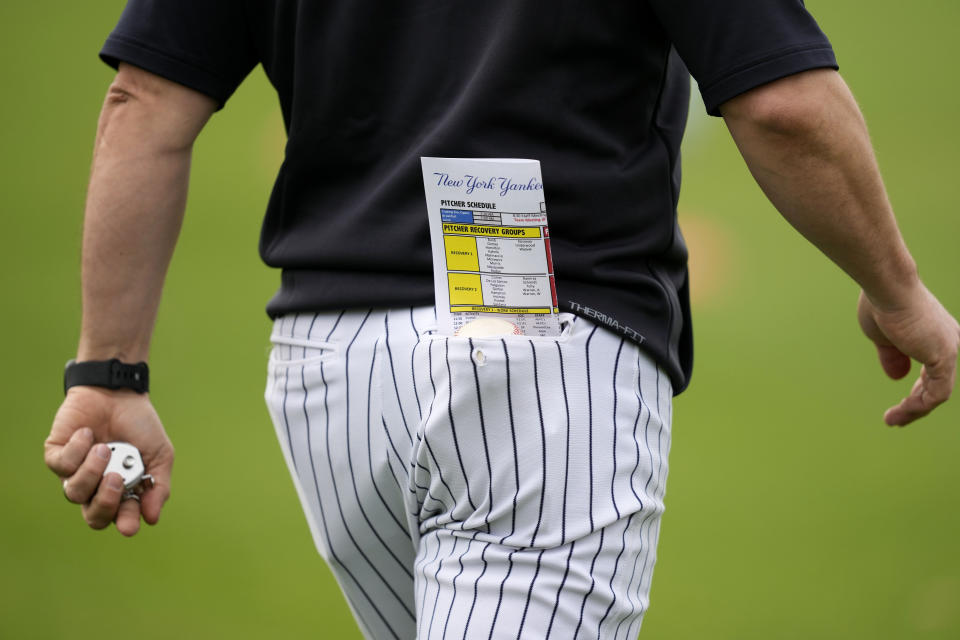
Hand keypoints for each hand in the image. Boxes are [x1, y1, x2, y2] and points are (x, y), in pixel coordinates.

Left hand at [45, 387, 173, 535]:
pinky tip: (89, 433)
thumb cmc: (141, 425)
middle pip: (94, 516)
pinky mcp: (57, 455)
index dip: (125, 522)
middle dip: (105, 503)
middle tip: (116, 480)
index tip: (130, 525)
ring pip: (74, 492)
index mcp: (124, 490)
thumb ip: (159, 486)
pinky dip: (77, 449)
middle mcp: (98, 487)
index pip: (120, 517)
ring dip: (91, 472)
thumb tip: (152, 518)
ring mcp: (76, 473)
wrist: (119, 392)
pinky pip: (60, 466)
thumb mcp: (160, 454)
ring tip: (104, 448)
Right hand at [858, 285, 959, 425]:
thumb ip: (892, 357)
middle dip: (915, 404)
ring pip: (937, 393)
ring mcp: (950, 350)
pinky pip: (936, 394)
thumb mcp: (883, 337)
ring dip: (913, 411)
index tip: (899, 404)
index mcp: (937, 335)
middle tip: (895, 418)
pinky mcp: (945, 358)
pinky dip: (917, 407)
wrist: (888, 287)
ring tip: (892, 421)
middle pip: (937, 384)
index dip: (915, 390)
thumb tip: (897, 376)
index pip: (932, 371)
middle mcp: (950, 342)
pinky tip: (900, 413)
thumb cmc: (882, 303)